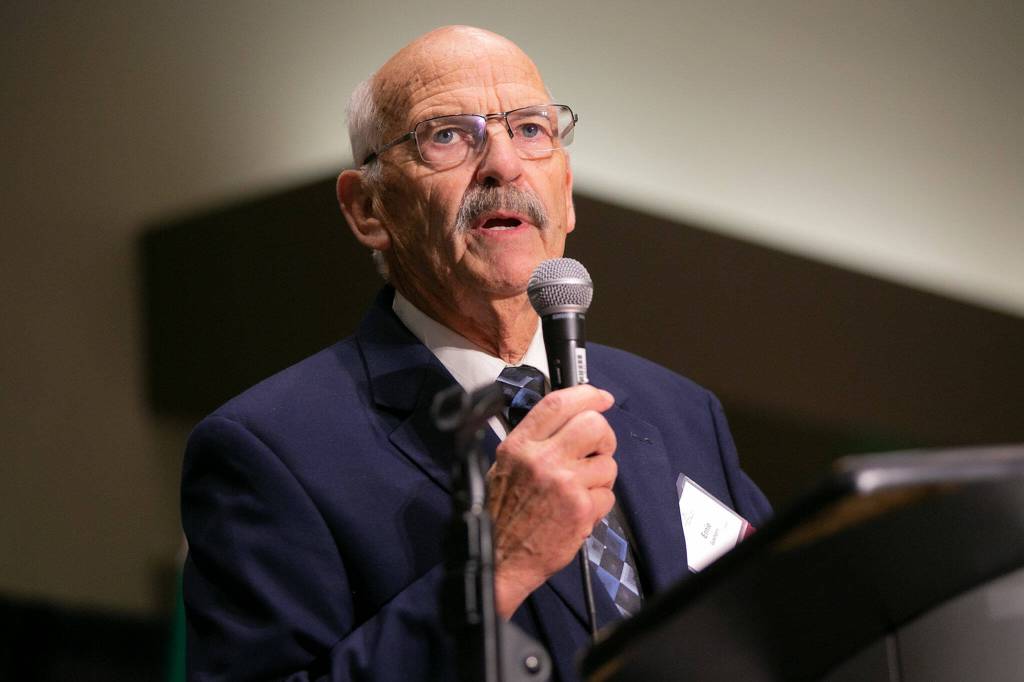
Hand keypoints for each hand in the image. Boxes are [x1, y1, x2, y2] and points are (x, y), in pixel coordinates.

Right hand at [487, 384, 617, 618]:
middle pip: (593, 425)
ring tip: (580, 491)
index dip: (586, 394)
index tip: (600, 397)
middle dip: (604, 436)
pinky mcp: (580, 510)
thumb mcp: (505, 466)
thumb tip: (567, 422)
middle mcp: (541, 460)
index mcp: (520, 445)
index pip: (558, 404)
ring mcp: (563, 484)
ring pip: (607, 464)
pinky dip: (598, 504)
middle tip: (598, 450)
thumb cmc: (501, 515)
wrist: (499, 559)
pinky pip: (608, 496)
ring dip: (600, 477)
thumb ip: (534, 441)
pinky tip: (579, 512)